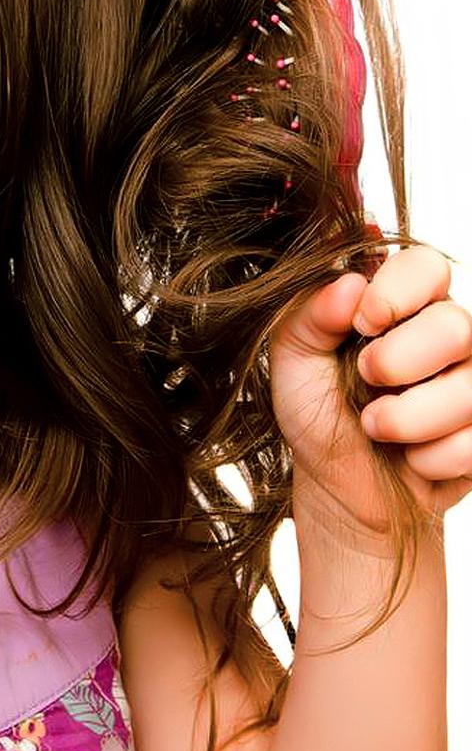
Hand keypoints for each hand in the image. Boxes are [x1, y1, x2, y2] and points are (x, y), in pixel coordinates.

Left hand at [268, 245, 471, 534]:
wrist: (339, 485)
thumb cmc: (317, 410)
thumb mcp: (294, 359)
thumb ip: (311, 315)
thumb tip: (348, 284)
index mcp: (403, 302)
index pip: (426, 265)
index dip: (396, 293)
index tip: (363, 324)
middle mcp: (448, 334)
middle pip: (457, 326)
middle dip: (398, 362)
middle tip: (366, 379)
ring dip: (409, 419)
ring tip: (375, 426)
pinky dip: (431, 458)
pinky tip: (411, 457)